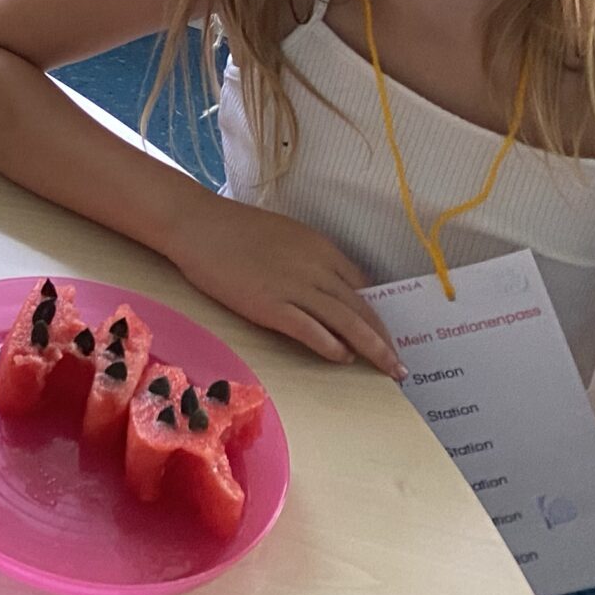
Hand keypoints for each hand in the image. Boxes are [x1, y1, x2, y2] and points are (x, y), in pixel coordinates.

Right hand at [166, 196, 406, 378]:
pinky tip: (342, 359)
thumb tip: (322, 286)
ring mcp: (294, 286)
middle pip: (361, 308)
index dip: (377, 314)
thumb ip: (307, 259)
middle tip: (400, 364)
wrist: (195, 224)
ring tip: (388, 370)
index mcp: (320, 248)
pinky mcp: (270, 304)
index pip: (362, 286)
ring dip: (372, 348)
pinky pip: (311, 330)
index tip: (385, 334)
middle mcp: (315, 267)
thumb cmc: (232, 228)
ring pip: (346, 322)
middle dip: (385, 338)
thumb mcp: (283, 236)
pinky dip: (331, 346)